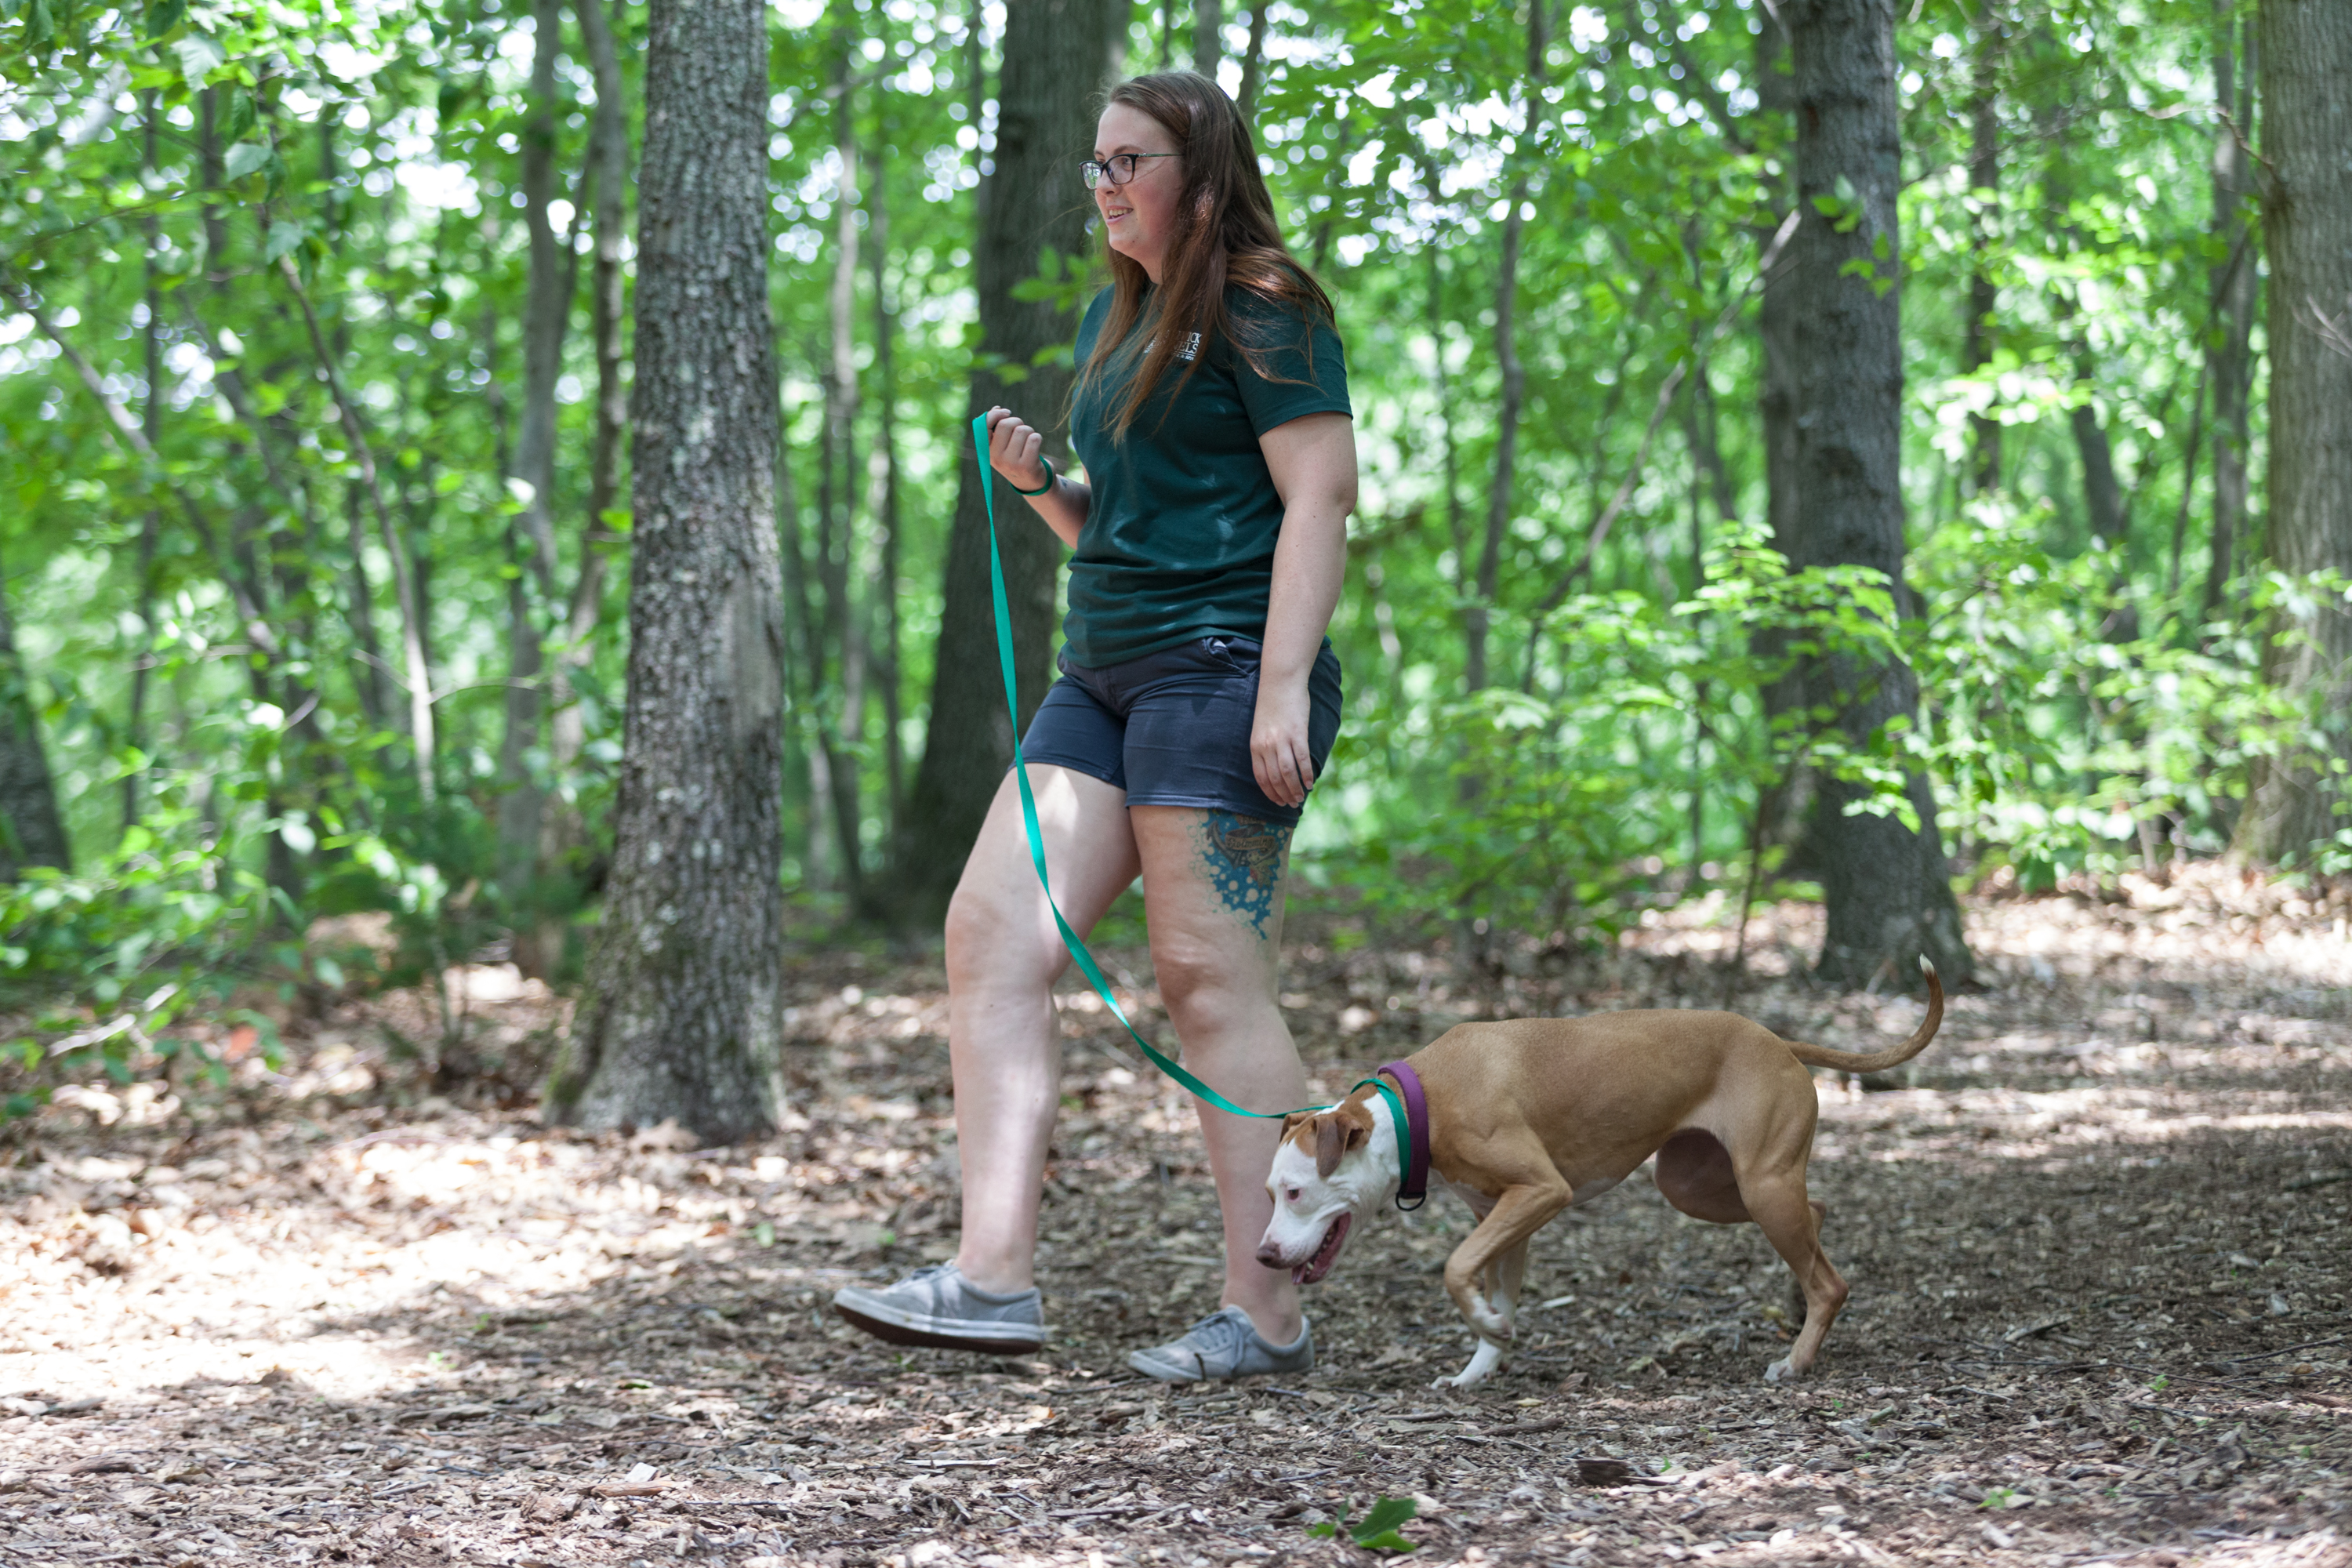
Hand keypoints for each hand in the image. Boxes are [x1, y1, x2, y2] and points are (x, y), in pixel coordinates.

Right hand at [984, 406, 1050, 492]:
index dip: (995, 414)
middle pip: (1006, 424)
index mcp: (987, 450)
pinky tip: (1035, 448)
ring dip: (1029, 431)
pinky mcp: (1027, 466)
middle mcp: (996, 458)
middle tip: (1021, 431)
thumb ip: (996, 427)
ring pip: (1023, 430)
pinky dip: (1037, 438)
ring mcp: (1011, 463)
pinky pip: (1034, 439)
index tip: (1006, 413)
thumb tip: (997, 408)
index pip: (983, 425)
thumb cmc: (1016, 458)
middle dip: (1017, 422)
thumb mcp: (1002, 446)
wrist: (1031, 483)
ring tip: (1028, 442)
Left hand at [1249, 678, 1316, 808]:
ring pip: (1288, 773)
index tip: (1277, 802)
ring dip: (1295, 789)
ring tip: (1301, 798)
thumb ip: (1266, 748)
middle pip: (1275, 779)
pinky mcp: (1297, 734)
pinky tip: (1310, 783)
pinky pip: (1302, 760)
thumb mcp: (1262, 729)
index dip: (1270, 793)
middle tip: (1292, 804)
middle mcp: (1266, 746)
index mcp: (1255, 746)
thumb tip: (1276, 768)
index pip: (1261, 778)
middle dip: (1284, 795)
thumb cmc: (1272, 705)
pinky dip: (1306, 774)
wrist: (1280, 682)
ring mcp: (1282, 740)